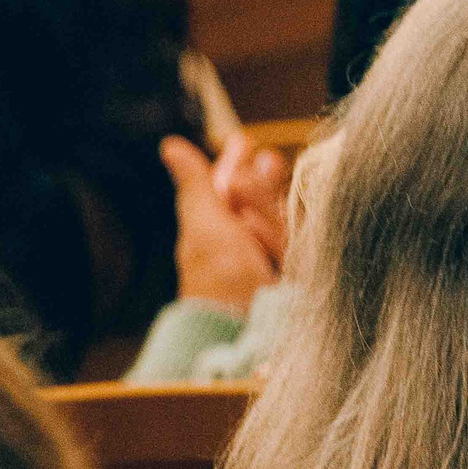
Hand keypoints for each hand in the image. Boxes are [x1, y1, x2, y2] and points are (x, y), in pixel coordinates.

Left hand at [165, 133, 285, 314]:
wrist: (245, 327)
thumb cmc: (219, 276)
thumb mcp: (205, 221)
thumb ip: (198, 183)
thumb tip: (170, 144)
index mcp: (212, 231)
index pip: (225, 190)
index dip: (234, 165)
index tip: (243, 141)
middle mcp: (239, 244)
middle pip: (257, 203)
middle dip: (262, 183)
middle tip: (270, 159)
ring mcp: (267, 262)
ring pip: (279, 221)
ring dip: (268, 211)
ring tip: (261, 220)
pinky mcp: (295, 276)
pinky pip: (297, 244)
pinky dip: (284, 239)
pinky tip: (275, 244)